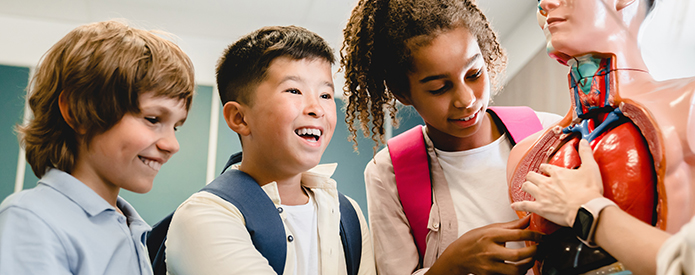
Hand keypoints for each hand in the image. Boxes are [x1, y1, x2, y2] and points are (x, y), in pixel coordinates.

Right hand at [427, 215, 541, 274]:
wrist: (458, 256)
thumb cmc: (474, 240)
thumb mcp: (491, 228)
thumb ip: (512, 225)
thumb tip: (528, 218)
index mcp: (491, 235)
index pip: (518, 234)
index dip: (534, 235)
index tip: (542, 237)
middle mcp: (490, 251)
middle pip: (518, 255)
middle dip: (534, 253)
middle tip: (539, 249)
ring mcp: (489, 265)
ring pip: (515, 271)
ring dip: (527, 266)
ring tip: (531, 260)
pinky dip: (518, 273)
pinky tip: (520, 267)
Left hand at [511, 139, 603, 226]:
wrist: (587, 209)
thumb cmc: (589, 191)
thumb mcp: (591, 168)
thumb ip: (586, 153)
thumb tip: (584, 141)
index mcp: (557, 173)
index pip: (545, 167)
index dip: (544, 168)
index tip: (545, 169)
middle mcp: (546, 182)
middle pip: (531, 176)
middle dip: (532, 176)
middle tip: (534, 179)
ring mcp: (541, 195)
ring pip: (526, 187)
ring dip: (526, 187)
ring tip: (526, 188)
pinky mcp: (540, 208)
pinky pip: (525, 205)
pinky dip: (519, 205)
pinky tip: (515, 205)